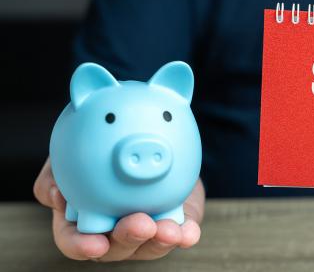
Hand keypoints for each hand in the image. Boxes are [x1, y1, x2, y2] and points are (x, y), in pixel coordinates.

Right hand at [33, 158, 203, 260]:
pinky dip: (186, 234)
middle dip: (129, 239)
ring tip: (169, 229)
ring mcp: (146, 231)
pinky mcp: (175, 222)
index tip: (94, 243)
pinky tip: (189, 231)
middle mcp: (113, 231)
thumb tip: (54, 195)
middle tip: (141, 224)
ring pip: (152, 245)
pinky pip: (182, 233)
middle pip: (117, 247)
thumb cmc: (98, 151)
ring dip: (160, 240)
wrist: (143, 135)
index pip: (74, 241)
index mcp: (82, 220)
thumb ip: (55, 172)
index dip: (81, 246)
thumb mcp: (69, 152)